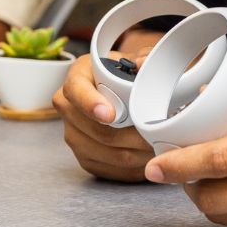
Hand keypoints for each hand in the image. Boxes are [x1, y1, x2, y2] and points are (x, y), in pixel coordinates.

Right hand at [53, 51, 154, 181]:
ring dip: (131, 153)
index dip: (91, 104)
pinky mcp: (84, 155)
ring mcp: (74, 133)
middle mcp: (69, 106)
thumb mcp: (136, 59)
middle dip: (126, 135)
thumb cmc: (128, 73)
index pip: (75, 91)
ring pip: (102, 151)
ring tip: (157, 147)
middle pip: (93, 128)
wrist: (124, 90)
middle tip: (153, 135)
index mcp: (78, 76)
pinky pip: (106, 168)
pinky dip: (129, 167)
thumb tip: (142, 64)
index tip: (110, 115)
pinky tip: (148, 159)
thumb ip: (143, 58)